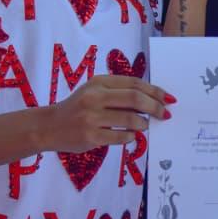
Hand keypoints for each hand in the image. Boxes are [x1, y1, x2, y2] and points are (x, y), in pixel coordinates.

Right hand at [39, 75, 173, 152]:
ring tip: (144, 126)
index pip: (134, 83)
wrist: (49, 127)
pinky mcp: (90, 136)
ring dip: (143, 123)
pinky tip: (131, 136)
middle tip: (165, 114)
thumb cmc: (77, 108)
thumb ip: (117, 92)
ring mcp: (91, 117)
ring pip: (130, 119)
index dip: (154, 91)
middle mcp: (94, 97)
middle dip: (155, 107)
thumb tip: (151, 100)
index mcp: (98, 82)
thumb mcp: (93, 92)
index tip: (168, 98)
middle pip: (135, 99)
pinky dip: (130, 136)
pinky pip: (120, 137)